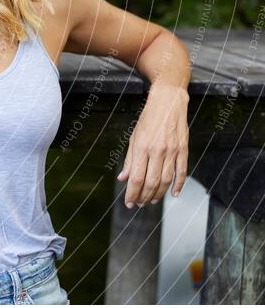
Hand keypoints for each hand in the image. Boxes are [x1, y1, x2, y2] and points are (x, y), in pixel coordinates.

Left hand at [117, 83, 189, 207]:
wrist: (168, 103)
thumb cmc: (148, 119)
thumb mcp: (133, 137)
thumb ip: (129, 160)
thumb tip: (123, 178)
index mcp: (141, 148)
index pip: (136, 178)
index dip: (132, 193)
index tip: (129, 203)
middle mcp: (157, 151)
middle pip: (151, 182)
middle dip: (144, 197)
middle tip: (139, 204)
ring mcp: (172, 151)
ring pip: (166, 180)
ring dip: (158, 193)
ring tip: (152, 200)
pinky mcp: (184, 150)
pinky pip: (182, 172)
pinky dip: (178, 185)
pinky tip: (174, 194)